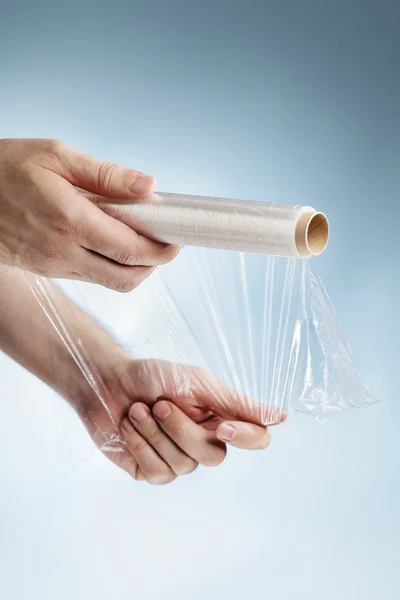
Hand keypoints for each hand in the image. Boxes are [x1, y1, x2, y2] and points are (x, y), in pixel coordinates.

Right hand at [0, 138, 177, 289]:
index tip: (178, 238)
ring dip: (135, 267)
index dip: (161, 249)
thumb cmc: (7, 168)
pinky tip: (113, 240)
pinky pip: (91, 277)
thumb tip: (148, 186)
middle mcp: (63, 252)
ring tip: (142, 239)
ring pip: (111, 282)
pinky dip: (112, 265)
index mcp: (69, 221)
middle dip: (155, 263)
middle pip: (127, 276)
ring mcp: (54, 266)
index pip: (130, 248)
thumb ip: (106, 175)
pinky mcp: (48, 271)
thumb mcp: (56, 156)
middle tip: (167, 241)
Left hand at [76, 358, 284, 484]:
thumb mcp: (197, 383)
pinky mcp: (151, 470)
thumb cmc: (154, 377)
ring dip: (154, 433)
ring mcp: (178, 459)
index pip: (256, 439)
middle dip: (180, 429)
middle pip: (212, 455)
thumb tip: (281, 417)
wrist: (108, 382)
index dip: (245, 438)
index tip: (221, 425)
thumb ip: (236, 403)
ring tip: (137, 410)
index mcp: (222, 417)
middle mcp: (204, 442)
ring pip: (182, 464)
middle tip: (158, 404)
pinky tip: (128, 427)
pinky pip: (156, 472)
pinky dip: (139, 445)